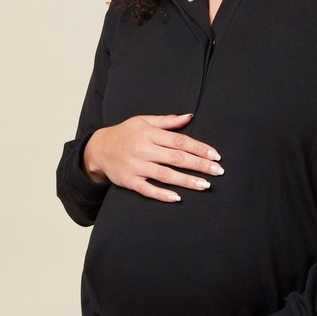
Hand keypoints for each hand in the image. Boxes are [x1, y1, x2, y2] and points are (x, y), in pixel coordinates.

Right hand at [82, 114, 222, 201]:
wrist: (98, 149)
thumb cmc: (126, 133)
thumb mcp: (144, 121)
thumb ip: (168, 121)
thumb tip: (190, 117)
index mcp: (150, 134)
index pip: (179, 141)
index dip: (199, 148)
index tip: (215, 155)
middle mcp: (144, 150)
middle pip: (176, 158)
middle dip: (199, 165)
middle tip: (218, 171)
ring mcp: (136, 167)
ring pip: (165, 175)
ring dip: (187, 181)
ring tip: (205, 185)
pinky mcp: (129, 181)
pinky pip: (147, 190)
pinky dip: (162, 195)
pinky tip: (177, 198)